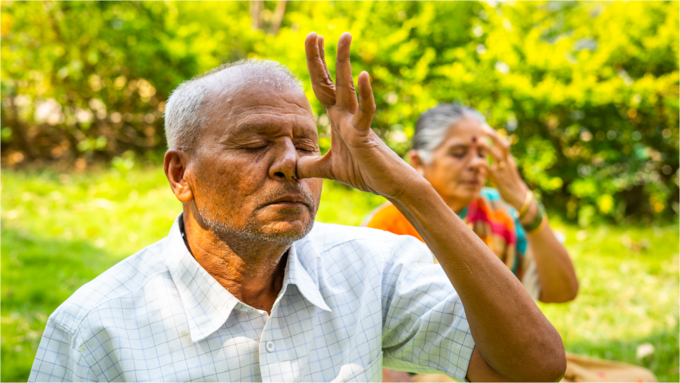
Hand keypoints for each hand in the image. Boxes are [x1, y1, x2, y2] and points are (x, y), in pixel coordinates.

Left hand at [297, 32, 418, 198]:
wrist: (387, 185)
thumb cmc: (363, 172)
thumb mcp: (328, 169)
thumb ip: (310, 165)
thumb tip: (292, 168)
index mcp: (337, 118)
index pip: (322, 87)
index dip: (316, 65)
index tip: (313, 41)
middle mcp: (346, 115)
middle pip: (330, 80)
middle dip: (321, 58)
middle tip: (314, 34)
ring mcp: (356, 122)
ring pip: (348, 87)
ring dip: (344, 62)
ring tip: (344, 37)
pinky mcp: (365, 135)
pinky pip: (366, 111)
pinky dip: (365, 94)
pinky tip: (363, 75)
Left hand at [479, 125, 528, 210]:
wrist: (518, 196)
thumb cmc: (509, 181)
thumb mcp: (504, 169)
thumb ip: (494, 162)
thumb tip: (484, 157)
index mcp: (508, 159)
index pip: (502, 143)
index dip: (494, 135)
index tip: (484, 126)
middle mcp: (507, 162)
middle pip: (502, 146)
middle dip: (493, 136)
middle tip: (483, 127)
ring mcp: (503, 170)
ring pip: (497, 156)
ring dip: (488, 148)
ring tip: (480, 141)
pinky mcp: (499, 180)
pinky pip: (491, 171)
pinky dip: (484, 166)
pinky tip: (477, 162)